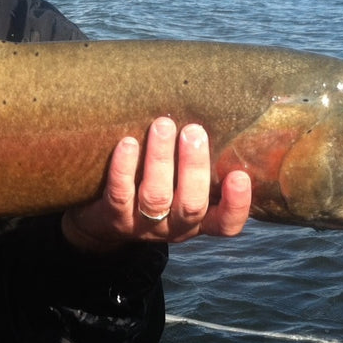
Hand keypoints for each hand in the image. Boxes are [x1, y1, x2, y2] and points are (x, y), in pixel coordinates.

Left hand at [62, 117, 250, 251]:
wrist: (102, 223)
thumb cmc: (152, 190)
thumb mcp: (180, 187)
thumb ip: (196, 166)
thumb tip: (215, 114)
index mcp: (198, 221)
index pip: (226, 224)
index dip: (236, 205)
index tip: (240, 175)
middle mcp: (174, 227)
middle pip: (190, 205)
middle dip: (194, 167)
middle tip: (194, 132)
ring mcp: (143, 226)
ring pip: (156, 197)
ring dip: (161, 159)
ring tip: (163, 126)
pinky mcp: (114, 217)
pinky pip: (120, 193)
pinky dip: (125, 167)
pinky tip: (128, 143)